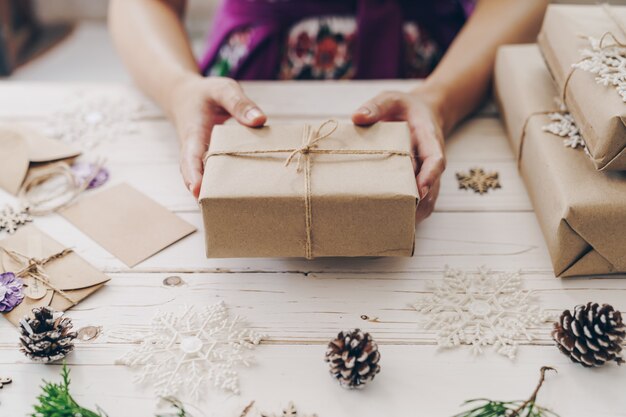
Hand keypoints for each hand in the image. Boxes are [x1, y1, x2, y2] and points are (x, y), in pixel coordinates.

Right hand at [169, 76, 266, 197]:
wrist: (184, 97)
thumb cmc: (206, 94)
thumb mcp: (222, 89)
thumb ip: (239, 103)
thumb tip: (260, 120)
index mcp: (193, 133)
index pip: (190, 156)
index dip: (193, 173)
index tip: (197, 188)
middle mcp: (192, 150)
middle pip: (192, 175)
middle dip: (201, 191)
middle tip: (213, 208)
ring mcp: (197, 159)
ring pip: (200, 179)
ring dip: (210, 193)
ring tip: (227, 211)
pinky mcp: (205, 161)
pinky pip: (210, 176)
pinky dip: (219, 186)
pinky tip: (237, 198)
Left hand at [352, 90, 445, 221]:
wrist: (422, 112)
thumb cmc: (405, 107)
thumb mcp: (391, 98)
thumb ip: (376, 106)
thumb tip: (357, 117)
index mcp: (429, 140)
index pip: (435, 160)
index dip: (429, 176)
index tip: (419, 189)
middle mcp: (432, 161)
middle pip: (432, 187)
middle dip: (420, 204)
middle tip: (400, 217)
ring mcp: (427, 174)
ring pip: (428, 199)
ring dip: (415, 213)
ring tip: (395, 226)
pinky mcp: (420, 182)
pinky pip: (421, 202)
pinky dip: (411, 213)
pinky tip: (393, 224)